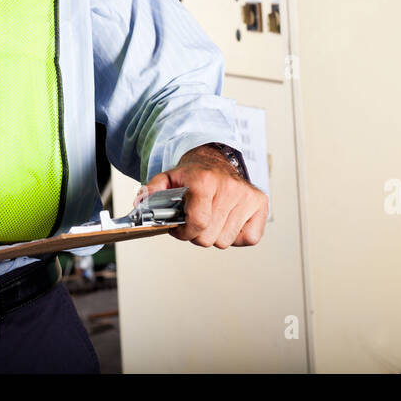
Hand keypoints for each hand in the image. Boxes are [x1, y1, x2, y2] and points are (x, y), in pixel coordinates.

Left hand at [141, 145, 267, 248]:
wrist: (215, 160)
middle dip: (198, 234)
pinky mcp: (260, 203)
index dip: (185, 232)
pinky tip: (229, 221)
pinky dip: (237, 236)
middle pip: (210, 237)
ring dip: (216, 234)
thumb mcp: (168, 178)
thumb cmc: (194, 174)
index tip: (182, 228)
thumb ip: (151, 191)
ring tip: (212, 218)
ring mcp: (247, 196)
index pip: (198, 223)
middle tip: (196, 221)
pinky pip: (249, 238)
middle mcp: (229, 188)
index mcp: (205, 181)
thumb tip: (140, 204)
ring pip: (226, 241)